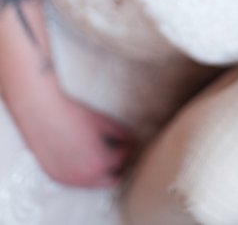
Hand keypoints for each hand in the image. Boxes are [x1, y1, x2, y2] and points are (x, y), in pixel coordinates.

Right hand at [15, 87, 136, 187]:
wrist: (41, 114)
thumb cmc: (74, 115)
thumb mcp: (105, 123)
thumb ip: (124, 135)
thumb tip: (136, 141)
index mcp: (101, 162)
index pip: (125, 159)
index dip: (130, 147)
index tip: (132, 141)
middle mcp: (85, 177)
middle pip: (114, 179)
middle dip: (120, 165)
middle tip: (122, 151)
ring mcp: (69, 180)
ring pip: (95, 183)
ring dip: (103, 171)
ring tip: (104, 151)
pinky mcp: (57, 177)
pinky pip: (78, 181)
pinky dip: (86, 172)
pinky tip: (85, 155)